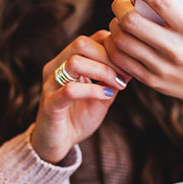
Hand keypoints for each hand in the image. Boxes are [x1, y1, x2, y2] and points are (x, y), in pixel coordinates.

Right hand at [31, 31, 131, 163]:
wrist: (57, 144)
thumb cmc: (78, 117)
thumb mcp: (101, 95)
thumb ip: (112, 79)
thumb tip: (133, 63)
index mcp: (66, 61)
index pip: (89, 38)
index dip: (112, 46)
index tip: (128, 64)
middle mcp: (55, 67)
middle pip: (81, 43)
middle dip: (109, 57)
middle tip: (123, 75)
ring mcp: (50, 85)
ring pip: (74, 62)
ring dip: (102, 71)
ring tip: (116, 85)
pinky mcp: (49, 104)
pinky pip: (70, 90)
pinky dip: (92, 90)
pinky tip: (105, 96)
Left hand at [107, 0, 182, 121]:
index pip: (159, 0)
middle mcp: (176, 49)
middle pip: (132, 22)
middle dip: (119, 7)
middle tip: (121, 1)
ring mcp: (161, 66)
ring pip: (122, 40)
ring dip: (114, 25)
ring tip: (120, 19)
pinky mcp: (149, 79)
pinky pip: (120, 59)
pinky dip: (113, 44)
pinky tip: (118, 36)